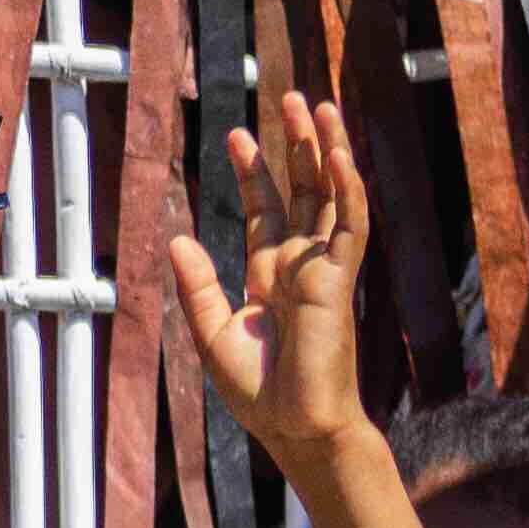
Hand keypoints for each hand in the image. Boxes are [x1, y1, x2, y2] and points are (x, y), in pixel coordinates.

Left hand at [166, 100, 371, 467]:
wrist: (296, 428)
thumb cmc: (260, 393)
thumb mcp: (213, 333)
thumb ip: (198, 285)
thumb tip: (178, 236)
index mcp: (271, 277)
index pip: (266, 211)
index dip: (254, 173)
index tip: (238, 136)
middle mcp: (301, 266)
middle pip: (303, 192)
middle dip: (296, 146)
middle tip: (288, 99)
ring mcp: (324, 270)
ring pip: (332, 196)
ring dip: (327, 152)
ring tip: (318, 107)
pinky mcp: (341, 280)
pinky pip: (350, 225)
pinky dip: (348, 189)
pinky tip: (339, 155)